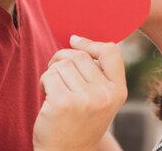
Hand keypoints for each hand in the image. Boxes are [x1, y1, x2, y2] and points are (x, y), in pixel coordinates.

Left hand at [33, 35, 127, 150]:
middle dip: (62, 59)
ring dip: (52, 73)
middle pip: (80, 56)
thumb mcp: (100, 100)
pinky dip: (43, 82)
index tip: (75, 41)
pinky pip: (49, 75)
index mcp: (118, 92)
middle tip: (57, 74)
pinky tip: (47, 97)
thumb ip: (97, 74)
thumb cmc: (79, 123)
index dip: (90, 43)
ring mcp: (85, 100)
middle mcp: (105, 95)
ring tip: (54, 90)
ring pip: (62, 64)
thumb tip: (76, 39)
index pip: (111, 52)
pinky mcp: (63, 103)